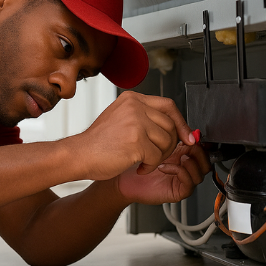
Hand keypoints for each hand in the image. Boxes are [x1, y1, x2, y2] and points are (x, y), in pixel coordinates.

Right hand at [63, 91, 195, 181]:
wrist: (79, 154)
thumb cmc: (98, 142)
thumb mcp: (122, 119)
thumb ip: (147, 118)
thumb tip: (177, 128)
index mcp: (133, 98)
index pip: (168, 106)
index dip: (180, 123)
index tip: (186, 136)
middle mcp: (135, 106)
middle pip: (170, 125)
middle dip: (169, 144)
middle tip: (156, 155)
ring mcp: (136, 123)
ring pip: (167, 142)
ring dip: (159, 156)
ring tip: (144, 161)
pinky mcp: (136, 141)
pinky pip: (157, 157)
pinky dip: (150, 166)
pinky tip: (138, 167)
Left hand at [116, 142, 210, 204]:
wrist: (125, 178)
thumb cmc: (138, 160)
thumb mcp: (156, 142)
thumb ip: (171, 134)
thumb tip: (184, 124)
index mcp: (184, 154)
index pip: (204, 149)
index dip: (201, 142)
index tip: (193, 135)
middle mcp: (186, 168)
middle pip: (207, 161)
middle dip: (198, 151)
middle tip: (187, 145)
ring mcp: (183, 180)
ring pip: (201, 173)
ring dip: (190, 162)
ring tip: (178, 156)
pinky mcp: (178, 191)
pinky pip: (189, 183)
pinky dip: (179, 172)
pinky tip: (164, 167)